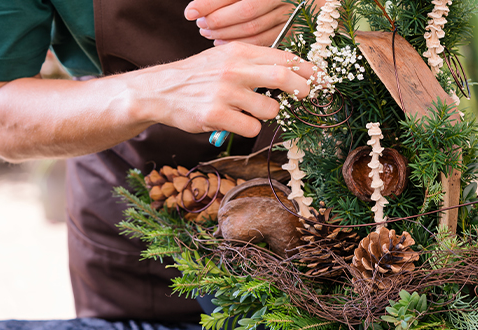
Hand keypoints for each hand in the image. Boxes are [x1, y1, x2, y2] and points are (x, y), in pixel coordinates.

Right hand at [134, 42, 312, 137]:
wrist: (160, 91)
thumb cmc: (198, 76)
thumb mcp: (224, 58)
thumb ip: (253, 62)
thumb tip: (291, 71)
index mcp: (239, 52)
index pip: (283, 57)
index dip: (306, 69)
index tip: (318, 78)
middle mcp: (233, 69)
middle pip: (283, 77)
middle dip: (302, 89)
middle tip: (305, 96)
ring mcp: (225, 93)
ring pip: (270, 110)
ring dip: (267, 115)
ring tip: (249, 111)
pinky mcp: (216, 116)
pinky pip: (252, 128)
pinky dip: (249, 128)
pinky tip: (235, 122)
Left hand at [184, 0, 295, 45]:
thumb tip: (195, 10)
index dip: (209, 3)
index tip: (190, 12)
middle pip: (245, 11)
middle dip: (218, 20)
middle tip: (201, 25)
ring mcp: (290, 13)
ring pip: (255, 28)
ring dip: (228, 33)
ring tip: (209, 33)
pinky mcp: (294, 29)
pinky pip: (266, 41)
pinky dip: (243, 44)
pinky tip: (225, 42)